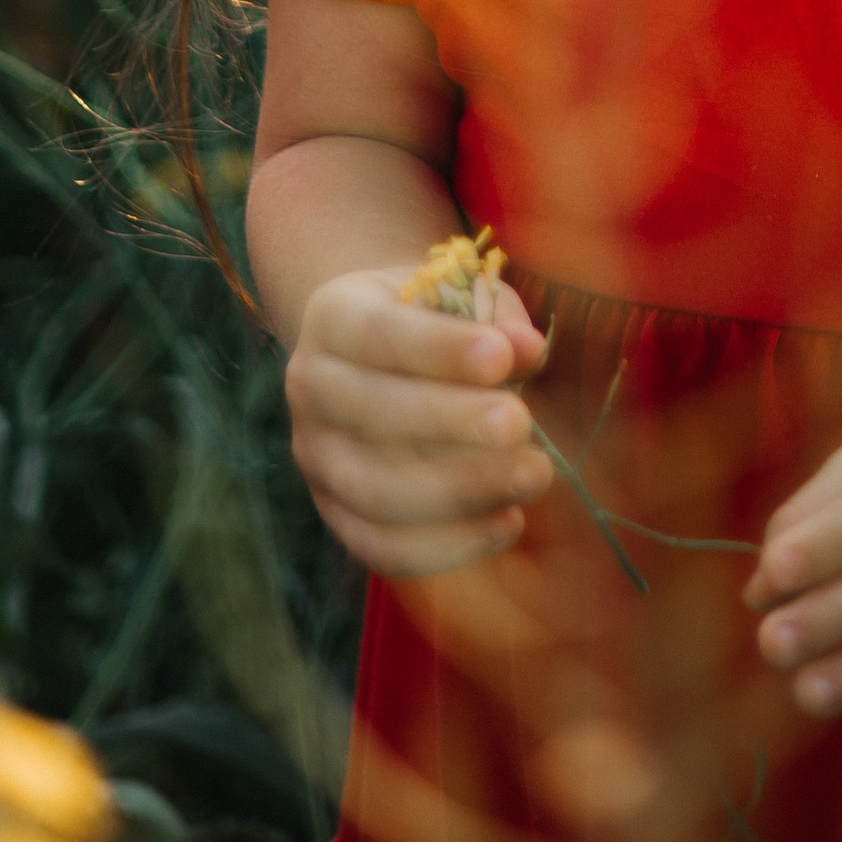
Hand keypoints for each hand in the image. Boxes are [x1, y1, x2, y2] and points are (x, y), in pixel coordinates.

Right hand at [283, 263, 550, 578]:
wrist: (379, 356)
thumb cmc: (434, 319)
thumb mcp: (463, 295)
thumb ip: (495, 318)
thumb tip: (527, 349)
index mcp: (332, 315)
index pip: (378, 333)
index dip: (440, 349)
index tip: (502, 358)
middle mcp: (310, 385)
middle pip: (372, 412)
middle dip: (452, 422)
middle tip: (521, 425)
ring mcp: (315, 457)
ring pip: (376, 489)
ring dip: (461, 490)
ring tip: (532, 475)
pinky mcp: (334, 514)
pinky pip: (382, 545)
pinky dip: (448, 543)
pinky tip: (508, 521)